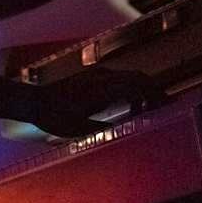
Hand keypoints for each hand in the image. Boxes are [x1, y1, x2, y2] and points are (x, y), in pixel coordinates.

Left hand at [28, 67, 165, 137]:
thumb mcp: (82, 128)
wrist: (34, 102)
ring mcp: (97, 74)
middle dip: (153, 91)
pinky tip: (127, 108)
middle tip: (161, 109)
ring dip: (141, 92)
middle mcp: (102, 76)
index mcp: (103, 86)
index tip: (167, 105)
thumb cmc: (56, 116)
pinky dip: (129, 91)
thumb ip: (107, 125)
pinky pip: (118, 80)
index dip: (156, 92)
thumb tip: (131, 126)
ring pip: (128, 77)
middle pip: (138, 77)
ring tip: (144, 112)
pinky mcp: (92, 77)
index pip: (139, 82)